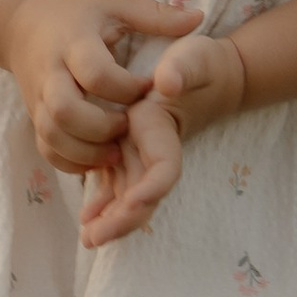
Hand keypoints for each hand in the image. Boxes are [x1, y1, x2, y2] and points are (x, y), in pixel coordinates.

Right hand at [6, 0, 200, 180]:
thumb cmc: (79, 12)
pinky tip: (98, 159)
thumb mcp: (115, 4)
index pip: (96, 73)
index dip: (127, 88)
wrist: (22, 21)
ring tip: (117, 152)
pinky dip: (70, 162)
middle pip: (65, 110)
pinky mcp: (34, 115)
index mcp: (74, 42)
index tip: (149, 87)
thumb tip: (199, 18)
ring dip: (86, 151)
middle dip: (101, 128)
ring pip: (52, 135)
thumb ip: (155, 15)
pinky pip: (46, 148)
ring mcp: (38, 97)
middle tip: (128, 126)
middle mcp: (51, 72)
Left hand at [76, 29, 249, 248]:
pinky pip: (117, 185)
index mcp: (165, 132)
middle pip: (144, 194)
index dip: (152, 187)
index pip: (164, 169)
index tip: (134, 202)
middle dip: (123, 219)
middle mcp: (155, 152)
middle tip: (94, 238)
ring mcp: (143, 156)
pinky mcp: (131, 153)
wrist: (208, 77)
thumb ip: (182, 69)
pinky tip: (87, 219)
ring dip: (111, 219)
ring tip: (88, 239)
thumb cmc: (199, 64)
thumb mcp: (193, 58)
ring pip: (129, 197)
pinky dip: (104, 204)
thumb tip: (167, 83)